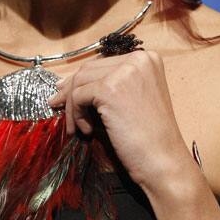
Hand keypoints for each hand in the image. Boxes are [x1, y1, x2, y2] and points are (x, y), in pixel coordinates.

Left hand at [47, 50, 193, 191]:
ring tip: (79, 127)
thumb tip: (70, 82)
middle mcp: (138, 59)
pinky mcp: (110, 88)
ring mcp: (125, 71)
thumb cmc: (149, 137)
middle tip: (57, 105)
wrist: (163, 160)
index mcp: (147, 59)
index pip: (103, 63)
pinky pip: (77, 97)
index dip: (82, 78)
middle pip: (88, 69)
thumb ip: (112, 84)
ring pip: (79, 82)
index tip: (65, 92)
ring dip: (73, 106)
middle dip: (71, 89)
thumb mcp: (134, 99)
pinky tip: (87, 131)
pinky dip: (76, 115)